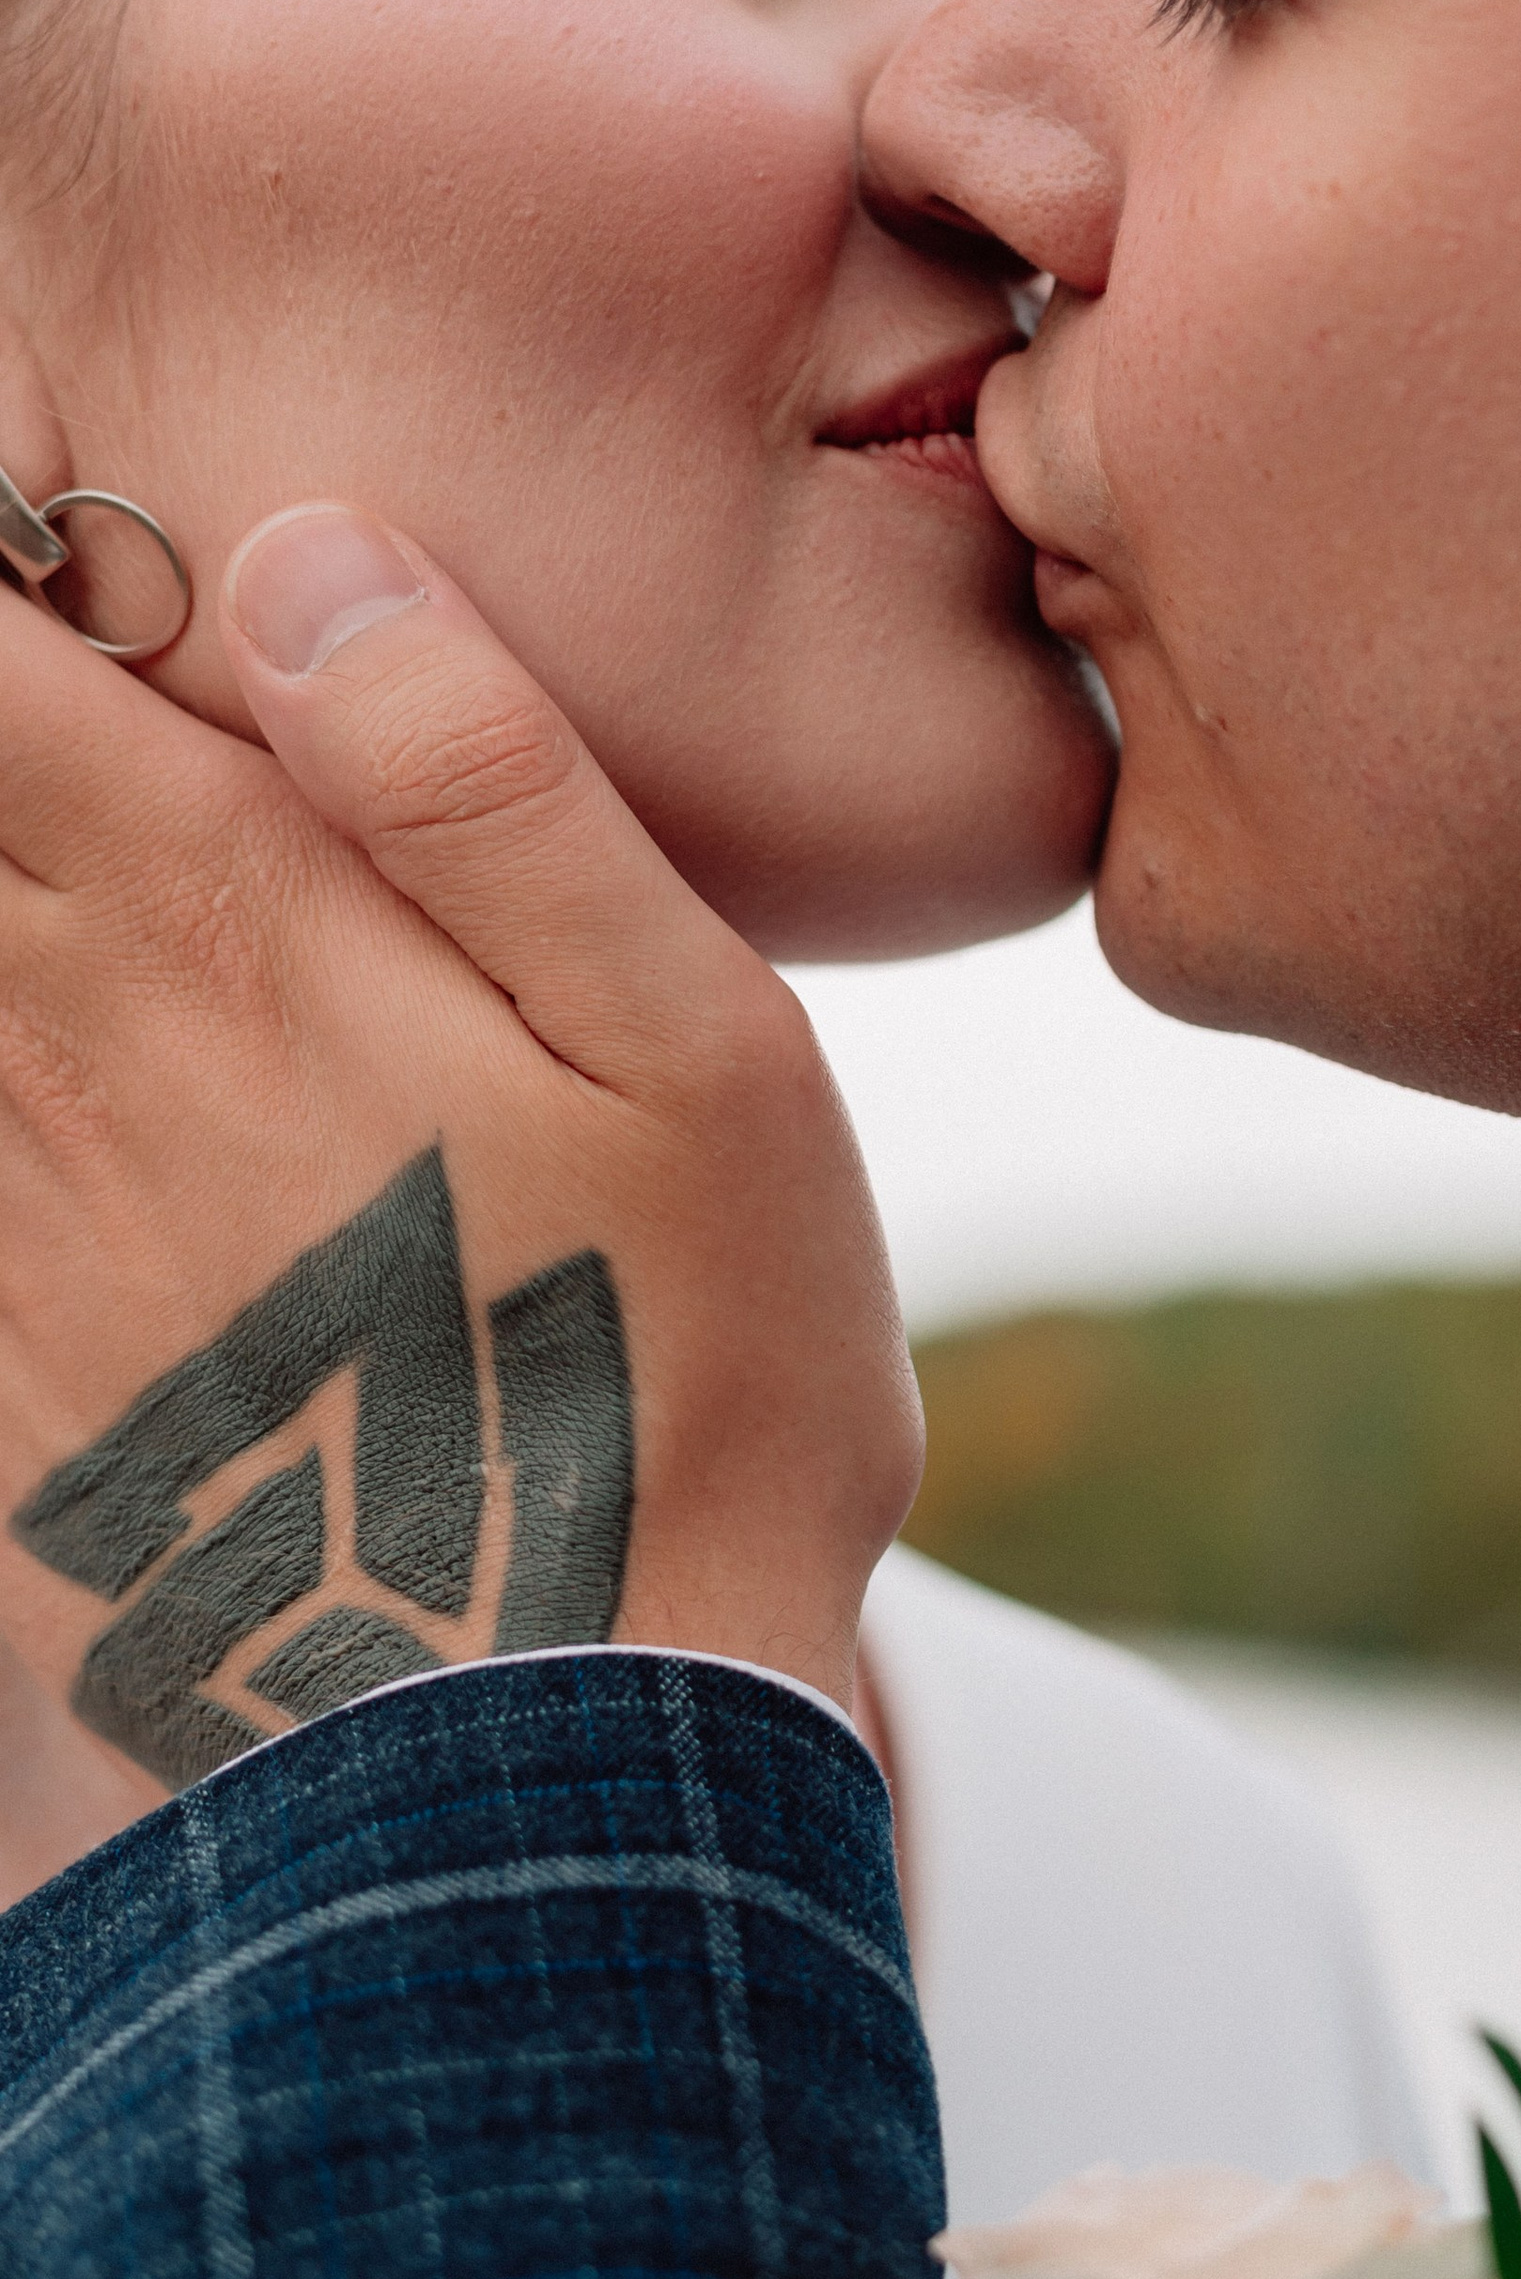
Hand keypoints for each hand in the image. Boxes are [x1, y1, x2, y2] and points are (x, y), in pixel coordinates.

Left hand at [0, 505, 917, 1900]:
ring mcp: (7, 1212)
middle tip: (59, 641)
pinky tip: (101, 1075)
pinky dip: (1, 1058)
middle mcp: (61, 1045)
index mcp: (233, 926)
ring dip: (0, 880)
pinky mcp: (1, 1358)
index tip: (48, 499)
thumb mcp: (693, 1056)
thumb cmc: (670, 1384)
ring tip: (126, 889)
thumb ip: (491, 785)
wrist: (538, 1779)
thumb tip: (309, 552)